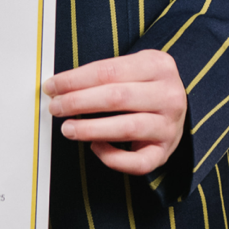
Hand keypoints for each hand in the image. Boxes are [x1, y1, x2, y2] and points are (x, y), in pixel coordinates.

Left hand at [43, 49, 186, 175]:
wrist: (175, 105)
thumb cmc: (145, 85)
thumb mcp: (133, 66)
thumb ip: (103, 74)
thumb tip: (61, 87)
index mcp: (158, 66)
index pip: (108, 71)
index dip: (75, 80)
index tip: (53, 86)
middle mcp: (169, 95)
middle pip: (117, 97)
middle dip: (79, 102)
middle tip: (56, 107)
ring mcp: (169, 126)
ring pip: (126, 128)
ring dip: (90, 129)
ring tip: (68, 128)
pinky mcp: (165, 152)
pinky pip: (137, 162)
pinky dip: (113, 157)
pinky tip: (96, 147)